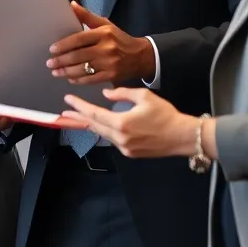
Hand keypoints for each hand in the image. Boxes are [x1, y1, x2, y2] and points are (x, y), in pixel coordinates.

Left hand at [47, 3, 155, 84]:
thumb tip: (71, 5)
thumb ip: (87, 16)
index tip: (52, 49)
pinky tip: (70, 78)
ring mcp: (109, 64)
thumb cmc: (119, 39)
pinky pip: (91, 79)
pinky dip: (79, 79)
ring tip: (55, 72)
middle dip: (61, 60)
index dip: (64, 45)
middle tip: (50, 63)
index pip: (79, 39)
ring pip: (83, 69)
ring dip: (66, 72)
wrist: (140, 56)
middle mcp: (107, 48)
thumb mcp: (105, 24)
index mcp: (104, 33)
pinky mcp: (111, 76)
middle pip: (78, 55)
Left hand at [61, 87, 200, 158]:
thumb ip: (122, 93)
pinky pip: (113, 140)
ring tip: (80, 118)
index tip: (68, 100)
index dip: (80, 106)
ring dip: (91, 125)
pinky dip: (105, 131)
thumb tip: (106, 94)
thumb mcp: (144, 97)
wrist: (183, 136)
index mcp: (122, 123)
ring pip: (102, 134)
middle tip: (65, 113)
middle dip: (79, 118)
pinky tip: (101, 126)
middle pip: (94, 127)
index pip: (94, 114)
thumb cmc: (166, 114)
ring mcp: (124, 148)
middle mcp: (120, 138)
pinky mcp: (130, 153)